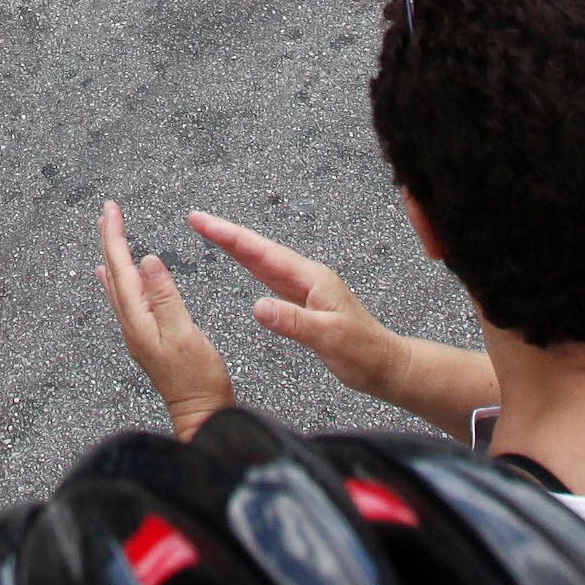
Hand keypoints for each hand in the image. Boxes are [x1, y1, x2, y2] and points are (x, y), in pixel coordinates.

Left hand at [98, 203, 238, 438]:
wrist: (200, 413)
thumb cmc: (197, 379)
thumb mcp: (185, 333)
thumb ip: (165, 296)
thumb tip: (147, 259)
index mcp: (138, 319)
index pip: (121, 269)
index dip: (116, 236)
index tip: (111, 209)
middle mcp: (132, 324)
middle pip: (114, 273)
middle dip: (110, 239)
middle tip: (107, 211)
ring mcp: (138, 331)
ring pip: (118, 284)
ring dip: (113, 256)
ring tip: (108, 234)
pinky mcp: (147, 336)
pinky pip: (125, 299)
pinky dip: (118, 279)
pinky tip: (112, 276)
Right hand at [183, 211, 415, 407]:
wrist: (386, 365)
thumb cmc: (365, 352)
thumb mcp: (328, 337)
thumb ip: (293, 321)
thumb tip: (257, 306)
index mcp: (312, 279)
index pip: (263, 253)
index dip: (231, 236)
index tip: (205, 222)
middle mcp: (307, 278)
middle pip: (260, 250)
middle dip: (227, 234)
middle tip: (198, 220)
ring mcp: (306, 289)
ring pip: (264, 262)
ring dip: (237, 247)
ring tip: (212, 233)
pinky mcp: (304, 302)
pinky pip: (271, 278)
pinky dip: (252, 266)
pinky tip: (244, 262)